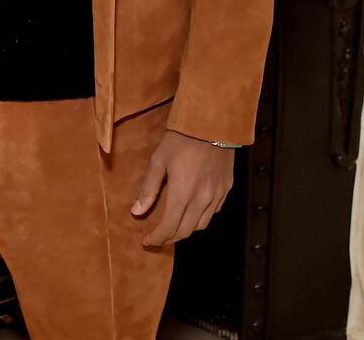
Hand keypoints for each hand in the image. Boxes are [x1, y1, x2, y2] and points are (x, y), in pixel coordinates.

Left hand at [131, 128, 233, 245]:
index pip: (169, 228)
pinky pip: (213, 212)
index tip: (147, 241)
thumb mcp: (159, 159)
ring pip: (201, 225)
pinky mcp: (226, 188)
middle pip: (185, 231)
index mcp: (182, 194)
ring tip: (174, 226)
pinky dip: (201, 217)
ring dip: (186, 230)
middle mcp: (201, 200)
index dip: (157, 238)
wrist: (213, 122)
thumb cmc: (181, 138)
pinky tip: (193, 211)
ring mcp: (216, 195)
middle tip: (158, 236)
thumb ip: (148, 188)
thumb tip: (137, 212)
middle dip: (170, 238)